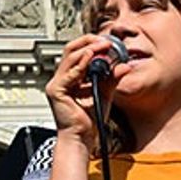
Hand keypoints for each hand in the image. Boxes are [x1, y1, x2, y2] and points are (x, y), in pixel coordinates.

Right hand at [44, 34, 129, 148]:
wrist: (81, 138)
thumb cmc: (89, 119)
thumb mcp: (105, 93)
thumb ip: (112, 78)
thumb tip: (124, 65)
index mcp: (71, 77)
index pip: (78, 52)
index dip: (92, 44)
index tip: (108, 42)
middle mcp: (62, 78)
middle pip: (71, 50)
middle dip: (89, 42)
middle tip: (105, 41)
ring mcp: (57, 84)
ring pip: (70, 58)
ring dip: (88, 50)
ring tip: (102, 46)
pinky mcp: (56, 91)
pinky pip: (68, 74)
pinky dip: (80, 64)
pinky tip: (91, 58)